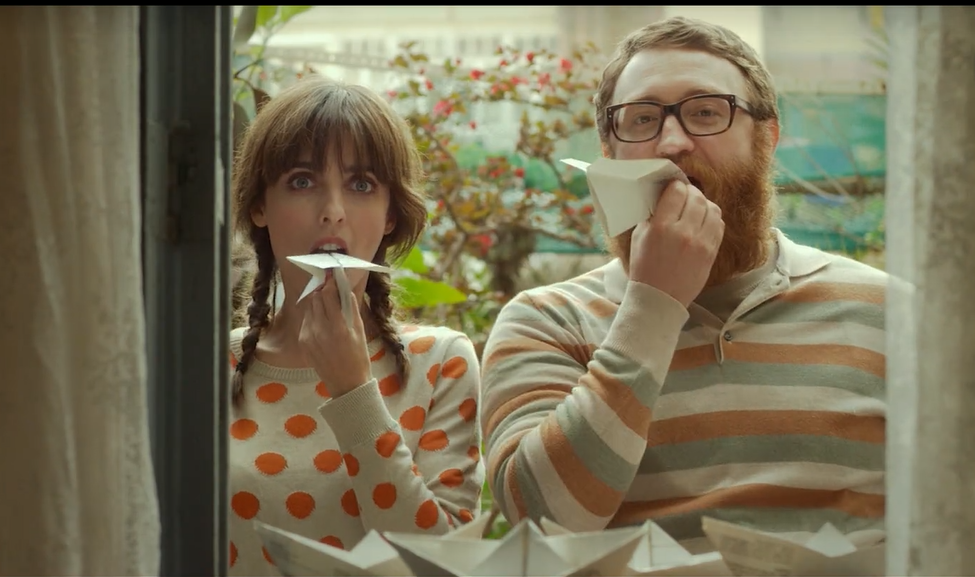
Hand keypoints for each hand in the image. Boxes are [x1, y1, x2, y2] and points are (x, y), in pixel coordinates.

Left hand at [298, 270, 371, 396]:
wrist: (346, 383)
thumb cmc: (358, 357)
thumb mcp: (360, 332)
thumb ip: (351, 309)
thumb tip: (345, 290)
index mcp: (337, 327)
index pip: (327, 295)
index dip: (330, 283)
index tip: (333, 277)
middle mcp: (320, 330)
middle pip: (315, 299)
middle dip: (323, 292)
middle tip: (331, 290)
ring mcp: (308, 336)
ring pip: (309, 309)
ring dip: (318, 303)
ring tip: (328, 307)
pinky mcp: (303, 342)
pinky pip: (306, 321)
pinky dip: (313, 317)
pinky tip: (323, 322)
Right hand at [628, 180, 724, 306]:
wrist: (659, 298)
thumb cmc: (644, 267)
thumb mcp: (639, 237)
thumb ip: (652, 214)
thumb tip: (663, 196)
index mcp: (661, 227)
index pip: (676, 191)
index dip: (675, 185)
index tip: (672, 187)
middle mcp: (683, 232)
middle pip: (696, 197)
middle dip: (690, 192)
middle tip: (685, 195)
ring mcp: (701, 243)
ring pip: (712, 208)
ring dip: (704, 204)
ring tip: (695, 208)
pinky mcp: (712, 252)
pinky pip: (719, 225)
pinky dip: (712, 218)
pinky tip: (703, 221)